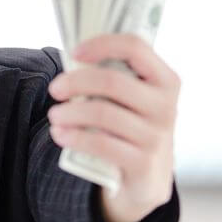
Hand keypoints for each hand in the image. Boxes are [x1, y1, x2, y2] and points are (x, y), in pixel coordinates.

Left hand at [45, 33, 179, 221]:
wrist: (149, 177)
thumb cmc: (132, 126)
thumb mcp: (132, 100)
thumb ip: (113, 77)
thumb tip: (73, 57)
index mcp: (165, 81)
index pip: (136, 47)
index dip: (102, 44)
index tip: (74, 52)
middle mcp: (166, 106)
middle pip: (112, 81)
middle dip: (75, 82)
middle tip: (55, 89)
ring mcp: (157, 136)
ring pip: (102, 113)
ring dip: (69, 112)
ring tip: (54, 116)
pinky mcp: (143, 163)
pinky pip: (101, 143)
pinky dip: (74, 136)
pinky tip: (60, 134)